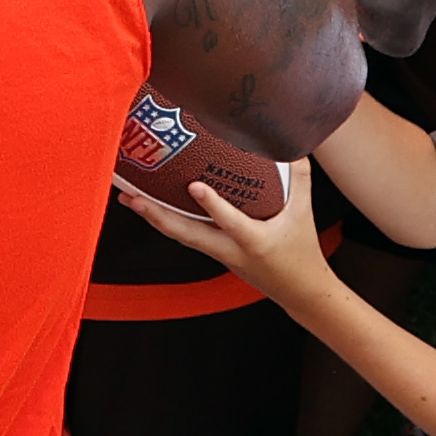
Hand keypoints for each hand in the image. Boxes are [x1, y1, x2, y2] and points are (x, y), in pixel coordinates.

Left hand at [115, 157, 332, 300]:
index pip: (229, 223)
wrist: (298, 290)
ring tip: (130, 198)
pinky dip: (165, 222)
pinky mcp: (213, 253)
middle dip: (157, 216)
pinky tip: (150, 207)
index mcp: (253, 242)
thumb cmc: (301, 251)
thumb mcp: (305, 213)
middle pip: (186, 235)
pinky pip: (185, 236)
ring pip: (180, 236)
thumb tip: (294, 145)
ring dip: (154, 218)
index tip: (194, 186)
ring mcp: (217, 254)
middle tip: (133, 197)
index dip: (212, 206)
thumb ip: (299, 178)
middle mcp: (229, 251)